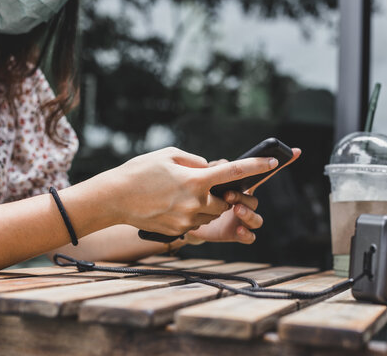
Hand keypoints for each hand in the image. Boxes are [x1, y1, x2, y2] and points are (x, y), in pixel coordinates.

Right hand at [93, 147, 278, 235]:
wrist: (114, 198)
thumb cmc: (140, 171)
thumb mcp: (169, 155)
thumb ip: (196, 161)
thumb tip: (211, 169)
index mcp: (195, 180)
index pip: (234, 173)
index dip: (256, 166)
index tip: (273, 161)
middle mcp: (195, 203)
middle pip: (225, 201)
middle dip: (222, 194)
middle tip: (205, 185)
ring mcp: (187, 220)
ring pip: (211, 214)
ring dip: (207, 205)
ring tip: (183, 194)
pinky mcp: (178, 231)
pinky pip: (195, 223)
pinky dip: (191, 214)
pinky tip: (171, 205)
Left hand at [187, 148, 300, 243]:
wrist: (184, 218)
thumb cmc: (196, 194)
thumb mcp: (203, 178)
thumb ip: (214, 169)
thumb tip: (223, 164)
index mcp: (240, 185)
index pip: (262, 174)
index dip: (280, 163)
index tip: (296, 151)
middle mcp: (245, 202)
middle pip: (254, 199)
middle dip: (243, 196)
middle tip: (227, 194)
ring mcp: (242, 219)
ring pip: (256, 218)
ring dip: (248, 213)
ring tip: (235, 210)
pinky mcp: (234, 233)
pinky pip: (250, 236)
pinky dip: (247, 234)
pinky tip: (238, 229)